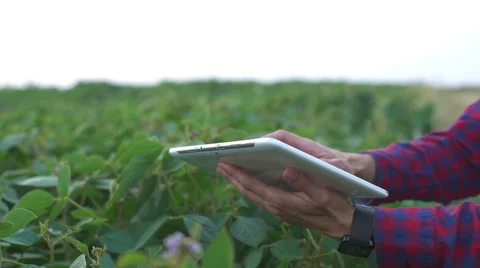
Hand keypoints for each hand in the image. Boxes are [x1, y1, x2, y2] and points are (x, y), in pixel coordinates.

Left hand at [216, 130, 355, 238]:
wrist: (343, 225)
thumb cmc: (335, 207)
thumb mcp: (324, 193)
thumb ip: (306, 182)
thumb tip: (287, 170)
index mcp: (283, 203)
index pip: (255, 187)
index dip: (239, 175)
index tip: (226, 164)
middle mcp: (277, 208)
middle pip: (249, 191)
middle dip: (233, 178)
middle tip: (219, 164)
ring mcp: (280, 210)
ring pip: (253, 195)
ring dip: (240, 182)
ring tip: (228, 171)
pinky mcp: (283, 209)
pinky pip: (261, 196)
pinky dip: (250, 187)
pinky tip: (247, 180)